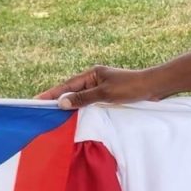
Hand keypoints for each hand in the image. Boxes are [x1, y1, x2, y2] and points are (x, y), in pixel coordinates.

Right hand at [35, 65, 170, 108]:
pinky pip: (90, 102)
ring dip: (69, 105)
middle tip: (40, 110)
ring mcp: (102, 87)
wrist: (154, 87)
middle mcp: (95, 79)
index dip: (51, 94)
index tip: (35, 101)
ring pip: (81, 97)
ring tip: (54, 115)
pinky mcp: (109, 95)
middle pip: (71, 90)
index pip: (67, 86)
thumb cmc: (131, 88)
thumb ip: (84, 98)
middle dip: (57, 100)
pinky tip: (76, 115)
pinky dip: (82, 108)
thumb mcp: (105, 93)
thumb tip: (62, 102)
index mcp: (92, 74)